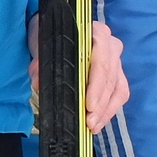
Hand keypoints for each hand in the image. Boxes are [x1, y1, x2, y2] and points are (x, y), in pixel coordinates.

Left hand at [28, 16, 131, 132]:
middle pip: (110, 78)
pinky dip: (109, 110)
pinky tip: (98, 122)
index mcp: (96, 33)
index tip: (89, 105)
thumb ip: (40, 60)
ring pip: (118, 89)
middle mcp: (111, 45)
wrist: (55, 29)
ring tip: (92, 126)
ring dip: (106, 111)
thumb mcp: (42, 42)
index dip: (96, 84)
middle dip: (101, 103)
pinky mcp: (117, 74)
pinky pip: (119, 94)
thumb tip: (38, 81)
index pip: (101, 61)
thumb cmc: (51, 34)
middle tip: (89, 122)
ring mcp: (116, 60)